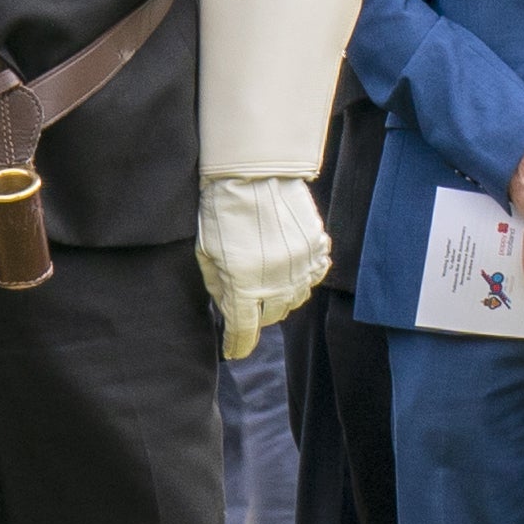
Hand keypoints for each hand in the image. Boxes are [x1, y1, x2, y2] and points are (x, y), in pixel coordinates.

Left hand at [199, 175, 330, 359]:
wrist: (254, 172)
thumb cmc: (222, 210)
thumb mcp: (207, 253)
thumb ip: (217, 286)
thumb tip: (227, 307)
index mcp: (242, 284)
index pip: (243, 330)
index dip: (237, 345)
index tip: (233, 351)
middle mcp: (275, 281)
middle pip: (270, 317)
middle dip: (257, 314)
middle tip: (247, 300)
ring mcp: (300, 265)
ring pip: (294, 299)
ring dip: (280, 297)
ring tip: (268, 281)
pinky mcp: (316, 248)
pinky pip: (313, 276)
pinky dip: (302, 278)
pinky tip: (289, 267)